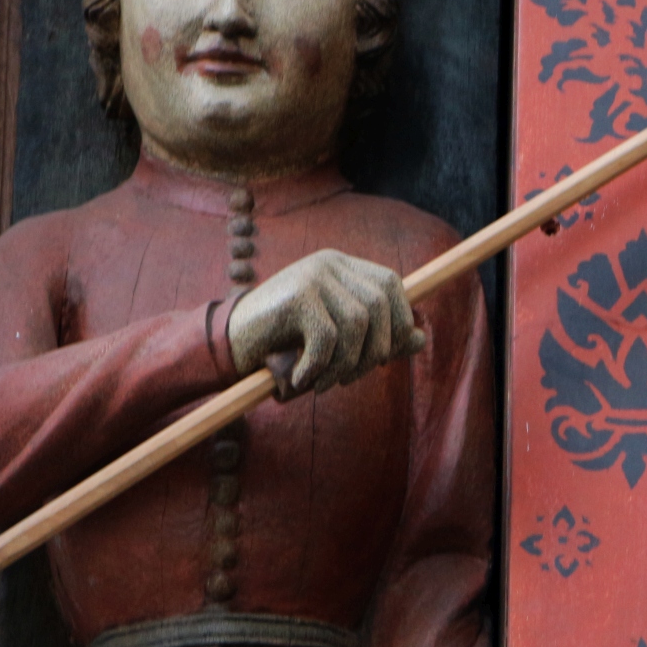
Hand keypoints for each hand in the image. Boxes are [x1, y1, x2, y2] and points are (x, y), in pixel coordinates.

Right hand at [226, 249, 424, 393]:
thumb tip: (421, 339)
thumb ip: (378, 338)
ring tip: (323, 383)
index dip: (398, 321)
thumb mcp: (336, 341)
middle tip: (348, 379)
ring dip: (345, 365)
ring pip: (356, 324)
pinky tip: (300, 378)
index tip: (382, 356)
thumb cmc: (283, 344)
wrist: (225, 345)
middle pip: (379, 306)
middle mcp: (328, 263)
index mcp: (341, 266)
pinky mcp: (295, 295)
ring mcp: (311, 275)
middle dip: (372, 352)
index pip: (390, 284)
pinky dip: (318, 367)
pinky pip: (327, 338)